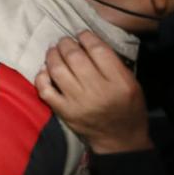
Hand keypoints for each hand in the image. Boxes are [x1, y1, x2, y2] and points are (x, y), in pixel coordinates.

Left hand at [35, 31, 151, 153]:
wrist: (120, 140)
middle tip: (64, 41)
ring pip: (57, 69)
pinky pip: (45, 90)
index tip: (82, 34)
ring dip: (52, 55)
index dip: (86, 37)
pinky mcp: (64, 112)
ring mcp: (78, 102)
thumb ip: (113, 63)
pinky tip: (45, 69)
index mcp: (119, 82)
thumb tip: (87, 42)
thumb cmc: (127, 108)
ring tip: (54, 50)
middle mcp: (98, 91)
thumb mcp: (131, 83)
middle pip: (74, 57)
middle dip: (66, 44)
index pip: (98, 50)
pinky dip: (42, 76)